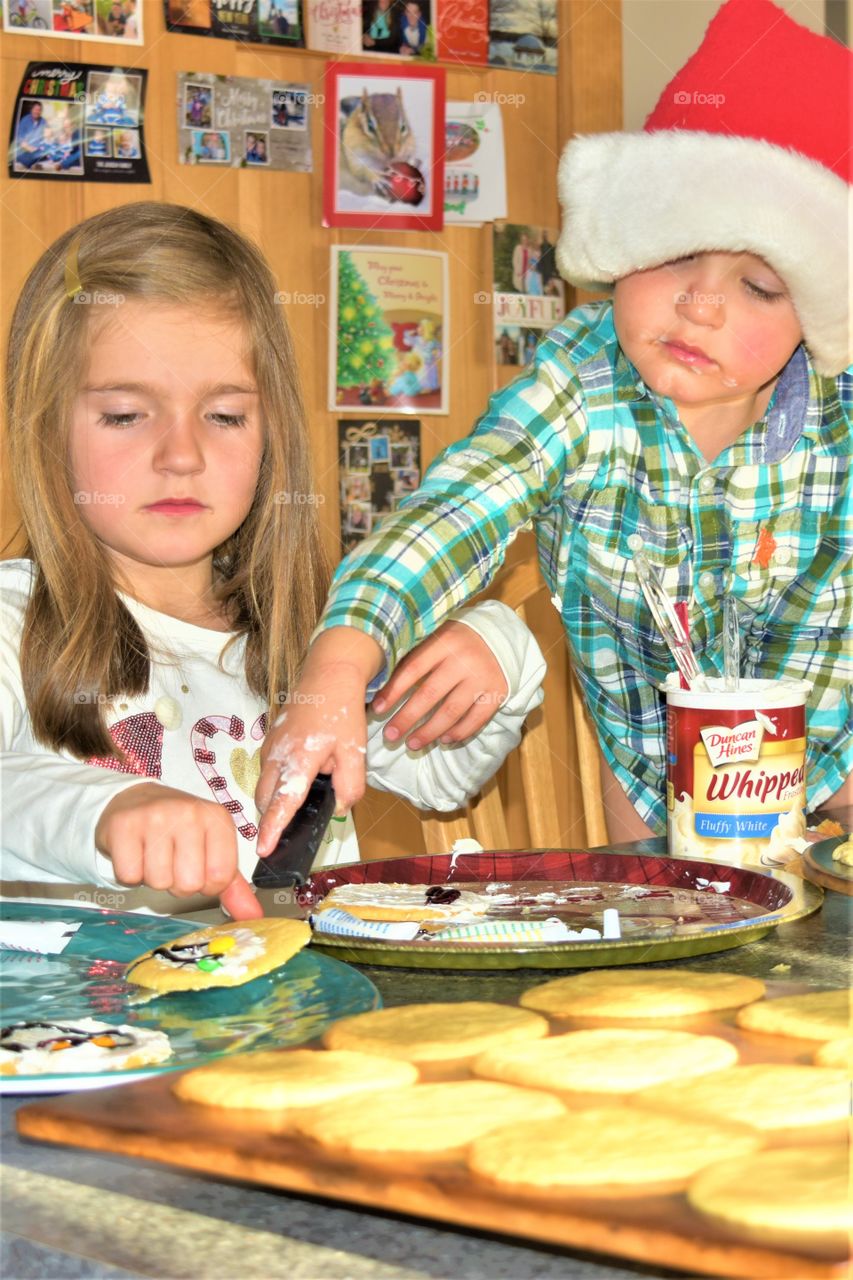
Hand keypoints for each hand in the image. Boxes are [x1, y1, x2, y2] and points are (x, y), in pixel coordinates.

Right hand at [95, 783, 261, 918]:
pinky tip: (135, 853)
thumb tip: (254, 918)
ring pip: (158, 882)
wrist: (135, 800)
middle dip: (177, 883)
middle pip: (189, 883)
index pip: (221, 877)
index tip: (197, 867)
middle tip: (171, 861)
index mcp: (217, 819)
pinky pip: (129, 875)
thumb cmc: (177, 829)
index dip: (206, 884)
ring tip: (153, 855)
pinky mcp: (124, 825)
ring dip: (153, 878)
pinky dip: (130, 874)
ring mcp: (155, 816)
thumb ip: (232, 886)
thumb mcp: (211, 849)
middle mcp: (190, 813)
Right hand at [255, 627, 383, 855]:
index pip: (282, 802)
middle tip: (285, 835)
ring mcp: (269, 748)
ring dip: (275, 801)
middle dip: (271, 819)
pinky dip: (276, 784)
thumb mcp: (356, 752)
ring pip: (264, 787)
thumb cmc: (341, 712)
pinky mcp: (269, 742)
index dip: (272, 829)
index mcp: (299, 760)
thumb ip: (350, 786)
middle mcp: (276, 756)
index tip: (263, 850)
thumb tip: (338, 808)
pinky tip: (298, 780)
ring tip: (297, 804)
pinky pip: (267, 772)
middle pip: (265, 800)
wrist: (327, 674)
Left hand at [372, 619, 507, 750]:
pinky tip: (443, 740)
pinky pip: (476, 719)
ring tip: (412, 744)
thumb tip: (382, 684)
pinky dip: (459, 732)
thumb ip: (415, 655)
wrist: (501, 636)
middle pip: (430, 694)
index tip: (377, 709)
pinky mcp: (497, 692)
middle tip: (390, 735)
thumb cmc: (457, 640)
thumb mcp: (436, 637)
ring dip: (430, 731)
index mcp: (444, 642)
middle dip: (407, 718)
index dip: (393, 691)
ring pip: (452, 711)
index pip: (413, 669)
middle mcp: (464, 660)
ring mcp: (482, 678)